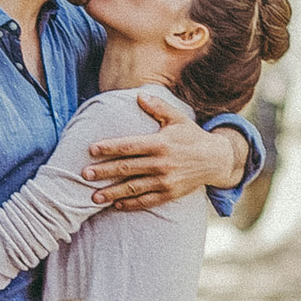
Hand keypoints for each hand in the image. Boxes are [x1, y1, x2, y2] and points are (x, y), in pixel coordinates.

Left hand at [83, 89, 245, 210]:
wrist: (216, 160)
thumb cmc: (191, 136)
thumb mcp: (178, 118)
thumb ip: (158, 107)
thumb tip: (139, 95)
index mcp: (161, 143)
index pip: (130, 145)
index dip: (109, 147)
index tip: (91, 150)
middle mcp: (162, 163)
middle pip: (127, 168)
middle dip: (104, 172)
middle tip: (84, 175)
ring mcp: (166, 181)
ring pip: (134, 188)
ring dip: (113, 193)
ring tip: (94, 196)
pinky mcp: (170, 194)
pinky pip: (147, 201)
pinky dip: (131, 204)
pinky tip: (116, 205)